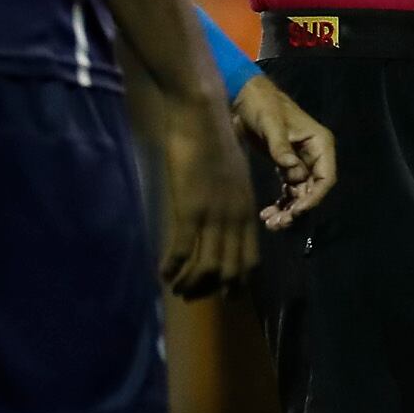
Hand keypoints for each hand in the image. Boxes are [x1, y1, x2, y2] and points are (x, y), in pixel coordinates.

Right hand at [157, 97, 261, 298]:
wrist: (202, 115)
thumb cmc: (214, 140)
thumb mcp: (233, 175)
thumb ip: (232, 199)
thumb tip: (225, 219)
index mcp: (248, 209)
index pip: (250, 257)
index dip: (238, 280)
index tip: (225, 291)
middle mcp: (236, 217)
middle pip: (231, 268)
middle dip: (215, 289)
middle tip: (196, 297)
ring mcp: (214, 215)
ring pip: (207, 265)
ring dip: (191, 283)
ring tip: (177, 289)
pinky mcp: (190, 208)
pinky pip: (183, 250)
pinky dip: (173, 267)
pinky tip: (163, 274)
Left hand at [232, 74, 335, 230]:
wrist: (246, 99)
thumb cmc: (264, 106)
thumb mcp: (272, 124)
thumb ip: (281, 147)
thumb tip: (292, 170)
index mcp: (320, 144)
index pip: (325, 177)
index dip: (314, 197)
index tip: (297, 211)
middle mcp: (314, 155)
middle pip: (313, 190)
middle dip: (298, 208)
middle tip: (279, 223)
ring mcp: (300, 162)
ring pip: (300, 193)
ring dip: (288, 210)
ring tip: (271, 222)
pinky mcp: (285, 165)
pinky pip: (288, 190)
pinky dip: (280, 203)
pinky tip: (267, 213)